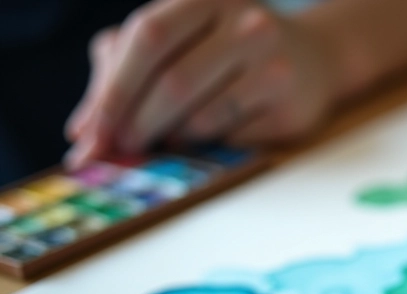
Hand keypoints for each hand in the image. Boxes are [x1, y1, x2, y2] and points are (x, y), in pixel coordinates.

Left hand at [65, 0, 335, 167]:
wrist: (314, 59)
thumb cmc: (227, 50)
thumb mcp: (176, 41)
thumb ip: (121, 71)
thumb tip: (83, 133)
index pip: (148, 37)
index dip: (114, 88)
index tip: (91, 132)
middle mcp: (245, 22)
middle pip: (174, 82)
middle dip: (138, 124)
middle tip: (122, 150)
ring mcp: (274, 63)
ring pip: (203, 117)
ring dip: (175, 139)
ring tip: (171, 139)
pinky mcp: (292, 104)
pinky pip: (233, 138)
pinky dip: (211, 146)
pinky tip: (212, 138)